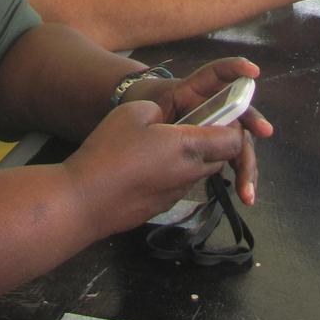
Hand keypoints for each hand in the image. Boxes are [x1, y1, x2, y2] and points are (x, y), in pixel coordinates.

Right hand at [65, 60, 272, 232]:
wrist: (84, 202)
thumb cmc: (110, 152)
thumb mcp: (134, 112)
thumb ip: (160, 111)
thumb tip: (165, 121)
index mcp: (190, 147)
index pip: (234, 140)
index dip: (231, 125)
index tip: (216, 112)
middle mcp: (190, 174)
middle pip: (221, 158)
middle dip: (215, 141)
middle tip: (189, 125)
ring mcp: (176, 195)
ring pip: (200, 173)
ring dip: (194, 158)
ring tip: (164, 144)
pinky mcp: (161, 208)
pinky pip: (179, 185)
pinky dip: (174, 173)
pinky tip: (146, 166)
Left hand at [145, 58, 272, 204]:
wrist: (133, 125)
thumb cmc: (144, 109)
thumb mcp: (149, 109)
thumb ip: (166, 119)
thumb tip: (186, 136)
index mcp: (194, 90)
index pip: (216, 74)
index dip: (234, 68)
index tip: (252, 72)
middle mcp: (212, 107)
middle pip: (239, 112)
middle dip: (254, 121)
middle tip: (266, 131)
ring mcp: (216, 128)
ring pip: (239, 141)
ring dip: (248, 162)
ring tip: (248, 187)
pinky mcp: (214, 148)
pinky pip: (231, 159)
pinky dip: (240, 175)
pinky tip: (245, 192)